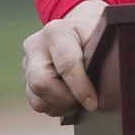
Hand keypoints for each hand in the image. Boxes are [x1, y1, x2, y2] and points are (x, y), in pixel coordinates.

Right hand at [22, 0, 105, 116]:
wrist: (78, 27)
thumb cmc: (94, 32)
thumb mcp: (102, 34)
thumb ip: (102, 54)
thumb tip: (108, 85)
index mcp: (56, 32)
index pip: (66, 64)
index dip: (80, 87)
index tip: (93, 103)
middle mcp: (36, 47)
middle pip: (42, 83)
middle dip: (66, 100)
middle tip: (87, 104)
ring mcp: (27, 64)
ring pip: (37, 99)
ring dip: (61, 107)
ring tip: (80, 103)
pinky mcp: (26, 79)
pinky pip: (37, 103)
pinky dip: (55, 108)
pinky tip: (70, 102)